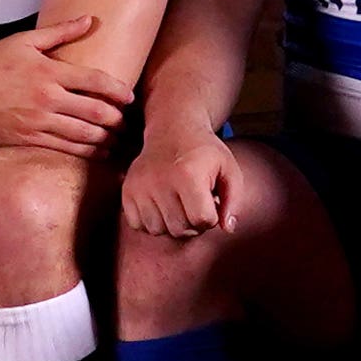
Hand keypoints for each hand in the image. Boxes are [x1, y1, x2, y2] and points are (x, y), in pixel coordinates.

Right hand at [0, 10, 132, 158]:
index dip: (118, 90)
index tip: (130, 97)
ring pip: (83, 136)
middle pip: (95, 112)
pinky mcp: (26, 140)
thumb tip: (89, 19)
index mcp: (48, 71)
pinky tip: (96, 154)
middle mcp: (46, 98)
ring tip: (117, 142)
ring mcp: (36, 122)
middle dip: (117, 120)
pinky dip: (84, 153)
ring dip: (105, 140)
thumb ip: (60, 31)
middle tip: (127, 123)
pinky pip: (63, 149)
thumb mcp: (24, 40)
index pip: (95, 81)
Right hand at [123, 125, 238, 241]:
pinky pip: (137, 224)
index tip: (210, 201)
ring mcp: (140, 186)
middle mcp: (160, 181)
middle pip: (180, 229)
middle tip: (195, 204)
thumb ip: (233, 200)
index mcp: (188, 175)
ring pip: (158, 230)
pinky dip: (150, 222)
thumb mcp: (228, 169)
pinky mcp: (127, 190)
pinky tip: (161, 206)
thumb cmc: (204, 153)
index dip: (211, 217)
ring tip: (178, 205)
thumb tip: (227, 228)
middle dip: (193, 223)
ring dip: (171, 224)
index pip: (203, 220)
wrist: (172, 130)